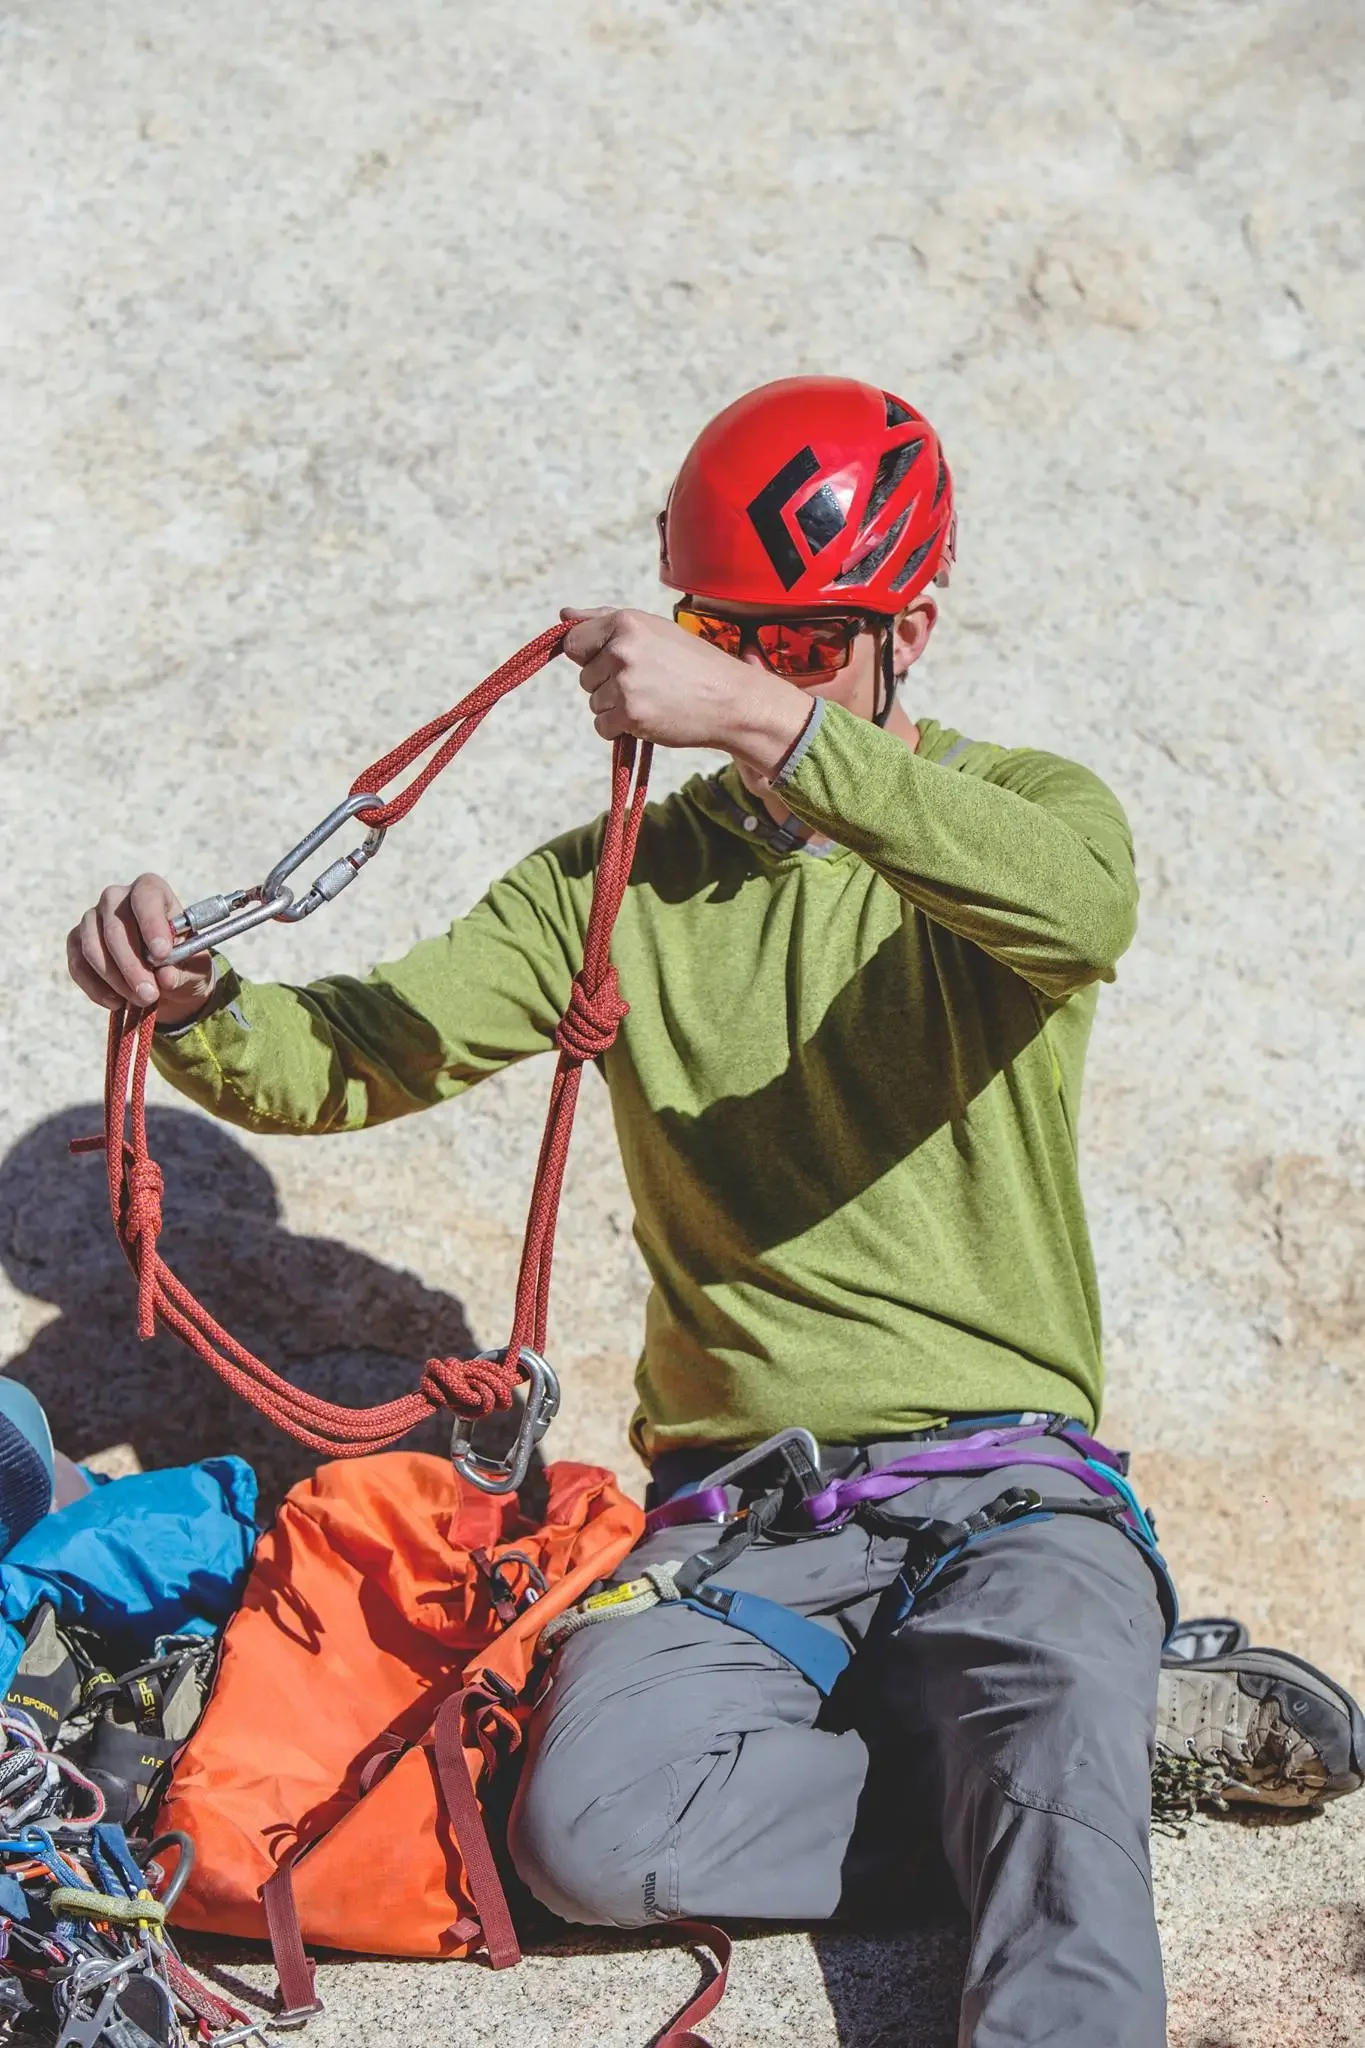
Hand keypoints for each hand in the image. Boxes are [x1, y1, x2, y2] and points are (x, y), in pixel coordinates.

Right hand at [67, 875, 214, 1026]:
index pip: (147, 897)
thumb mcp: (193, 967)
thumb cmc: (182, 962)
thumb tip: (166, 977)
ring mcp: (92, 918)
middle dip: (132, 966)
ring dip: (115, 979)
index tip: (162, 954)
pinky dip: (96, 987)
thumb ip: (182, 970)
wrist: (163, 977)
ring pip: (93, 947)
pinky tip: (116, 1002)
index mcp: (151, 890)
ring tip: (140, 1000)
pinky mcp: (76, 941)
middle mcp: (117, 897)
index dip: (152, 924)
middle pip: (115, 927)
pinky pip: (78, 964)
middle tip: (150, 994)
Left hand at [560, 607, 810, 776]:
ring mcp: (625, 683)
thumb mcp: (653, 629)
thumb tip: (564, 616)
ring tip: (652, 699)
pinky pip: (602, 726)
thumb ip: (605, 620)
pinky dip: (620, 728)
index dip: (590, 656)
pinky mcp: (630, 714)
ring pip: (593, 702)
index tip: (615, 663)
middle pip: (584, 676)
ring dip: (616, 707)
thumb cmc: (693, 663)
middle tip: (647, 683)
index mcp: (626, 622)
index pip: (575, 641)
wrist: (730, 699)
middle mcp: (622, 649)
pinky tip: (648, 717)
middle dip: (607, 683)